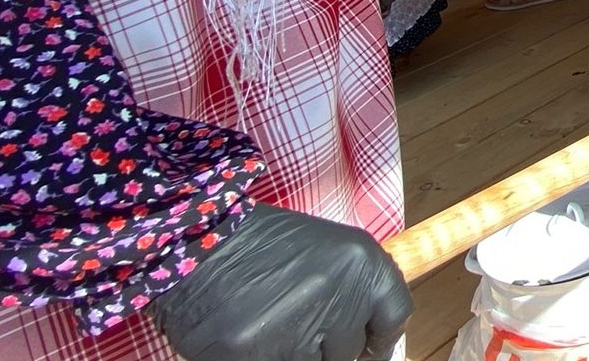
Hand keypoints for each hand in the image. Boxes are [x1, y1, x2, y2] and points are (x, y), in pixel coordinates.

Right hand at [148, 204, 412, 360]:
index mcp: (362, 261)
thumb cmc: (259, 247)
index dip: (379, 341)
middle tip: (295, 329)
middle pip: (349, 352)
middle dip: (324, 349)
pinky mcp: (257, 355)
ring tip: (271, 329)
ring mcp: (299, 328)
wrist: (194, 239)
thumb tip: (364, 344)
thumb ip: (349, 292)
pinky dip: (264, 360)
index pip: (394, 317)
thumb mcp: (322, 252)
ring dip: (292, 355)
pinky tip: (250, 344)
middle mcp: (341, 293)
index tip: (365, 351)